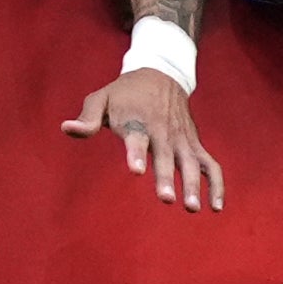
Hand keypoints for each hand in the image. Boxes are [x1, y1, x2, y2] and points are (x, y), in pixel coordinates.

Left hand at [65, 60, 223, 210]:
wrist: (161, 74)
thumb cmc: (125, 93)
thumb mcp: (101, 98)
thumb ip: (86, 118)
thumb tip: (65, 128)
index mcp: (136, 121)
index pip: (136, 138)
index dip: (135, 154)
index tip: (136, 170)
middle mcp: (162, 131)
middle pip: (165, 156)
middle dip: (167, 177)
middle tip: (166, 199)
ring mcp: (182, 139)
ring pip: (191, 163)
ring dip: (194, 185)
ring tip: (192, 209)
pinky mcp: (195, 144)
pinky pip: (211, 165)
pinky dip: (217, 184)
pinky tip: (216, 207)